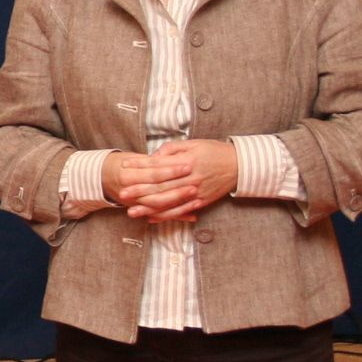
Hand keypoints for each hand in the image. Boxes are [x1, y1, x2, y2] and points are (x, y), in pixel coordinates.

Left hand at [120, 138, 238, 221]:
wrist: (240, 165)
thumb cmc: (214, 151)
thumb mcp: (193, 143)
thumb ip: (171, 149)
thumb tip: (153, 157)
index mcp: (187, 161)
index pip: (159, 165)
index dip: (140, 167)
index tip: (125, 167)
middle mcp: (190, 178)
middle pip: (161, 186)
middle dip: (140, 191)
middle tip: (122, 194)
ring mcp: (196, 192)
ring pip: (169, 202)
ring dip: (149, 208)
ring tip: (132, 212)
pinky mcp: (201, 202)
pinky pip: (181, 211)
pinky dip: (166, 216)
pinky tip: (152, 218)